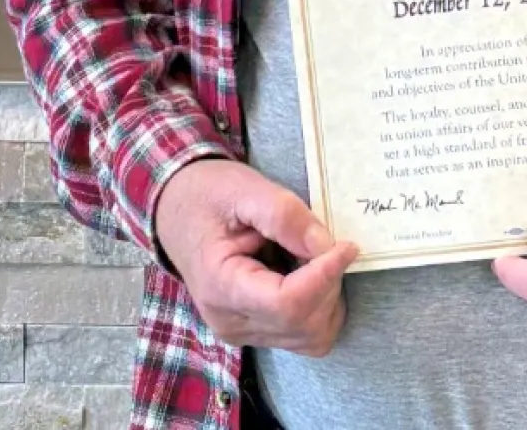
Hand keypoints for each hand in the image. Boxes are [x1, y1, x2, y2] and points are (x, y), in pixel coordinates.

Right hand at [153, 158, 358, 353]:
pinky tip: (310, 274)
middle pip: (303, 323)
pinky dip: (320, 307)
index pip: (287, 304)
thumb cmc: (208, 195)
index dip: (325, 276)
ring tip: (314, 258)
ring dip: (328, 298)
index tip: (347, 244)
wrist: (178, 211)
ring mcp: (244, 332)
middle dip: (329, 283)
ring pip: (310, 337)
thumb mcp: (244, 189)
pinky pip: (304, 335)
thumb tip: (325, 244)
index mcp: (221, 286)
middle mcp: (231, 322)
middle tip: (325, 242)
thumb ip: (284, 214)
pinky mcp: (256, 331)